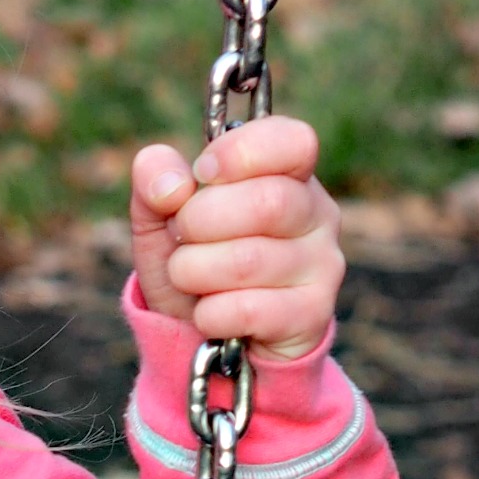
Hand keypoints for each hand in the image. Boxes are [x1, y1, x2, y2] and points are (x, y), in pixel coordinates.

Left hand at [128, 116, 343, 361]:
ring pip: (249, 260)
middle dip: (199, 221)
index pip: (292, 141)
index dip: (238, 153)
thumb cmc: (194, 262)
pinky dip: (208, 313)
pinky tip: (209, 313)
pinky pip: (247, 309)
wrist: (208, 337)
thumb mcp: (161, 218)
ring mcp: (322, 265)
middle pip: (266, 202)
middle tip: (182, 237)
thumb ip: (156, 182)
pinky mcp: (312, 315)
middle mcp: (317, 215)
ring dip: (194, 271)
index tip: (201, 173)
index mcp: (289, 175)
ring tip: (190, 278)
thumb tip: (170, 185)